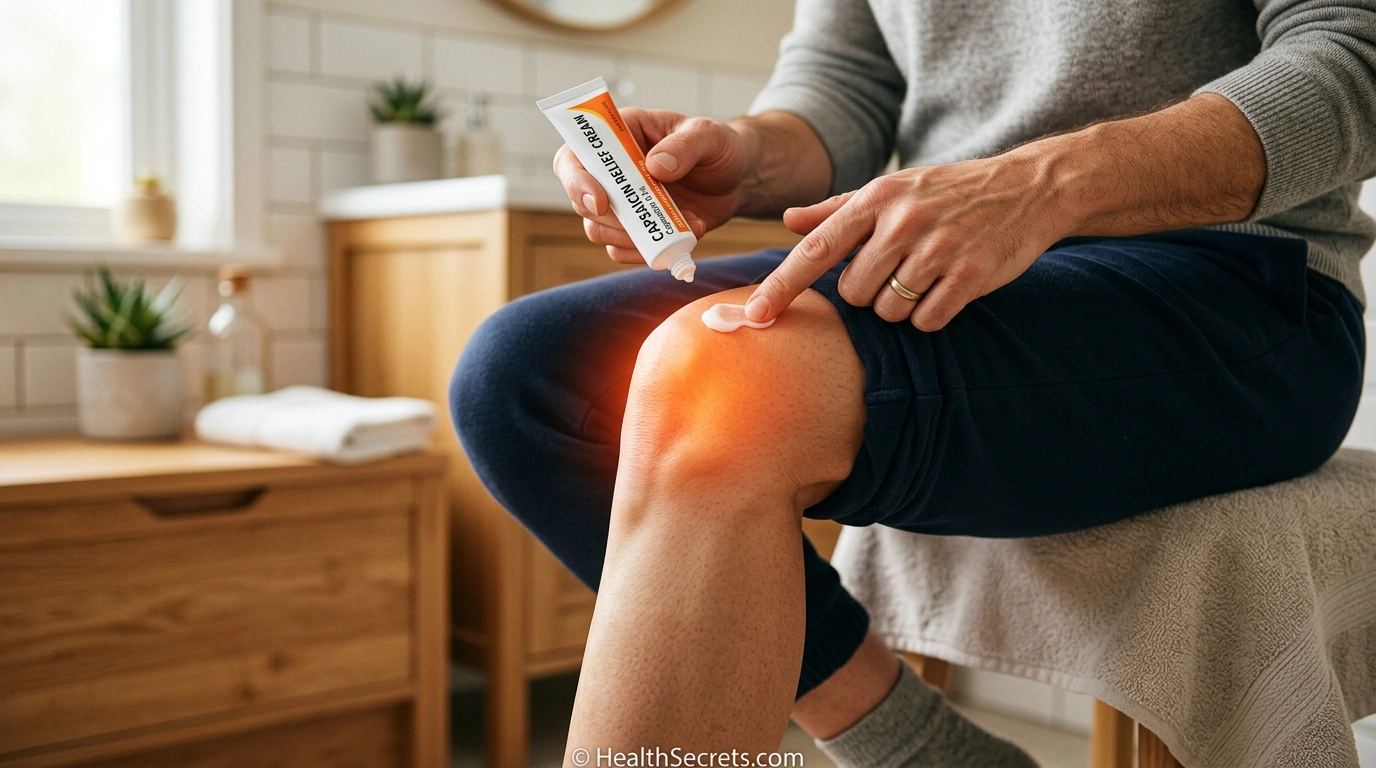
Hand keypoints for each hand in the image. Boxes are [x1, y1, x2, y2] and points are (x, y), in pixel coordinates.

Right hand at [554, 108, 752, 263]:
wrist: (739, 180)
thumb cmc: (719, 147)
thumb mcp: (709, 136)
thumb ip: (685, 146)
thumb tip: (655, 166)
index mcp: (619, 137)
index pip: (574, 157)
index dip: (577, 181)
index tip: (600, 202)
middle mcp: (612, 172)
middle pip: (582, 202)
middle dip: (611, 219)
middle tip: (650, 218)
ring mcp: (623, 204)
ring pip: (599, 231)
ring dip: (635, 238)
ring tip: (683, 225)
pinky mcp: (638, 229)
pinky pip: (623, 251)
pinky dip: (650, 252)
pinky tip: (684, 238)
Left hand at [744, 151, 1066, 331]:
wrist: (1029, 186)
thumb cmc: (950, 192)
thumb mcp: (893, 188)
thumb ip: (838, 208)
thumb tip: (788, 219)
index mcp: (877, 198)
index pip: (817, 249)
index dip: (782, 286)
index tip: (754, 315)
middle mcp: (904, 220)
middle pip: (853, 292)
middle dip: (869, 293)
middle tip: (899, 269)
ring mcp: (939, 247)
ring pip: (888, 310)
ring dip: (902, 305)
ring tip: (927, 274)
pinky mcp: (970, 273)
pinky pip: (927, 320)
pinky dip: (933, 314)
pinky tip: (949, 287)